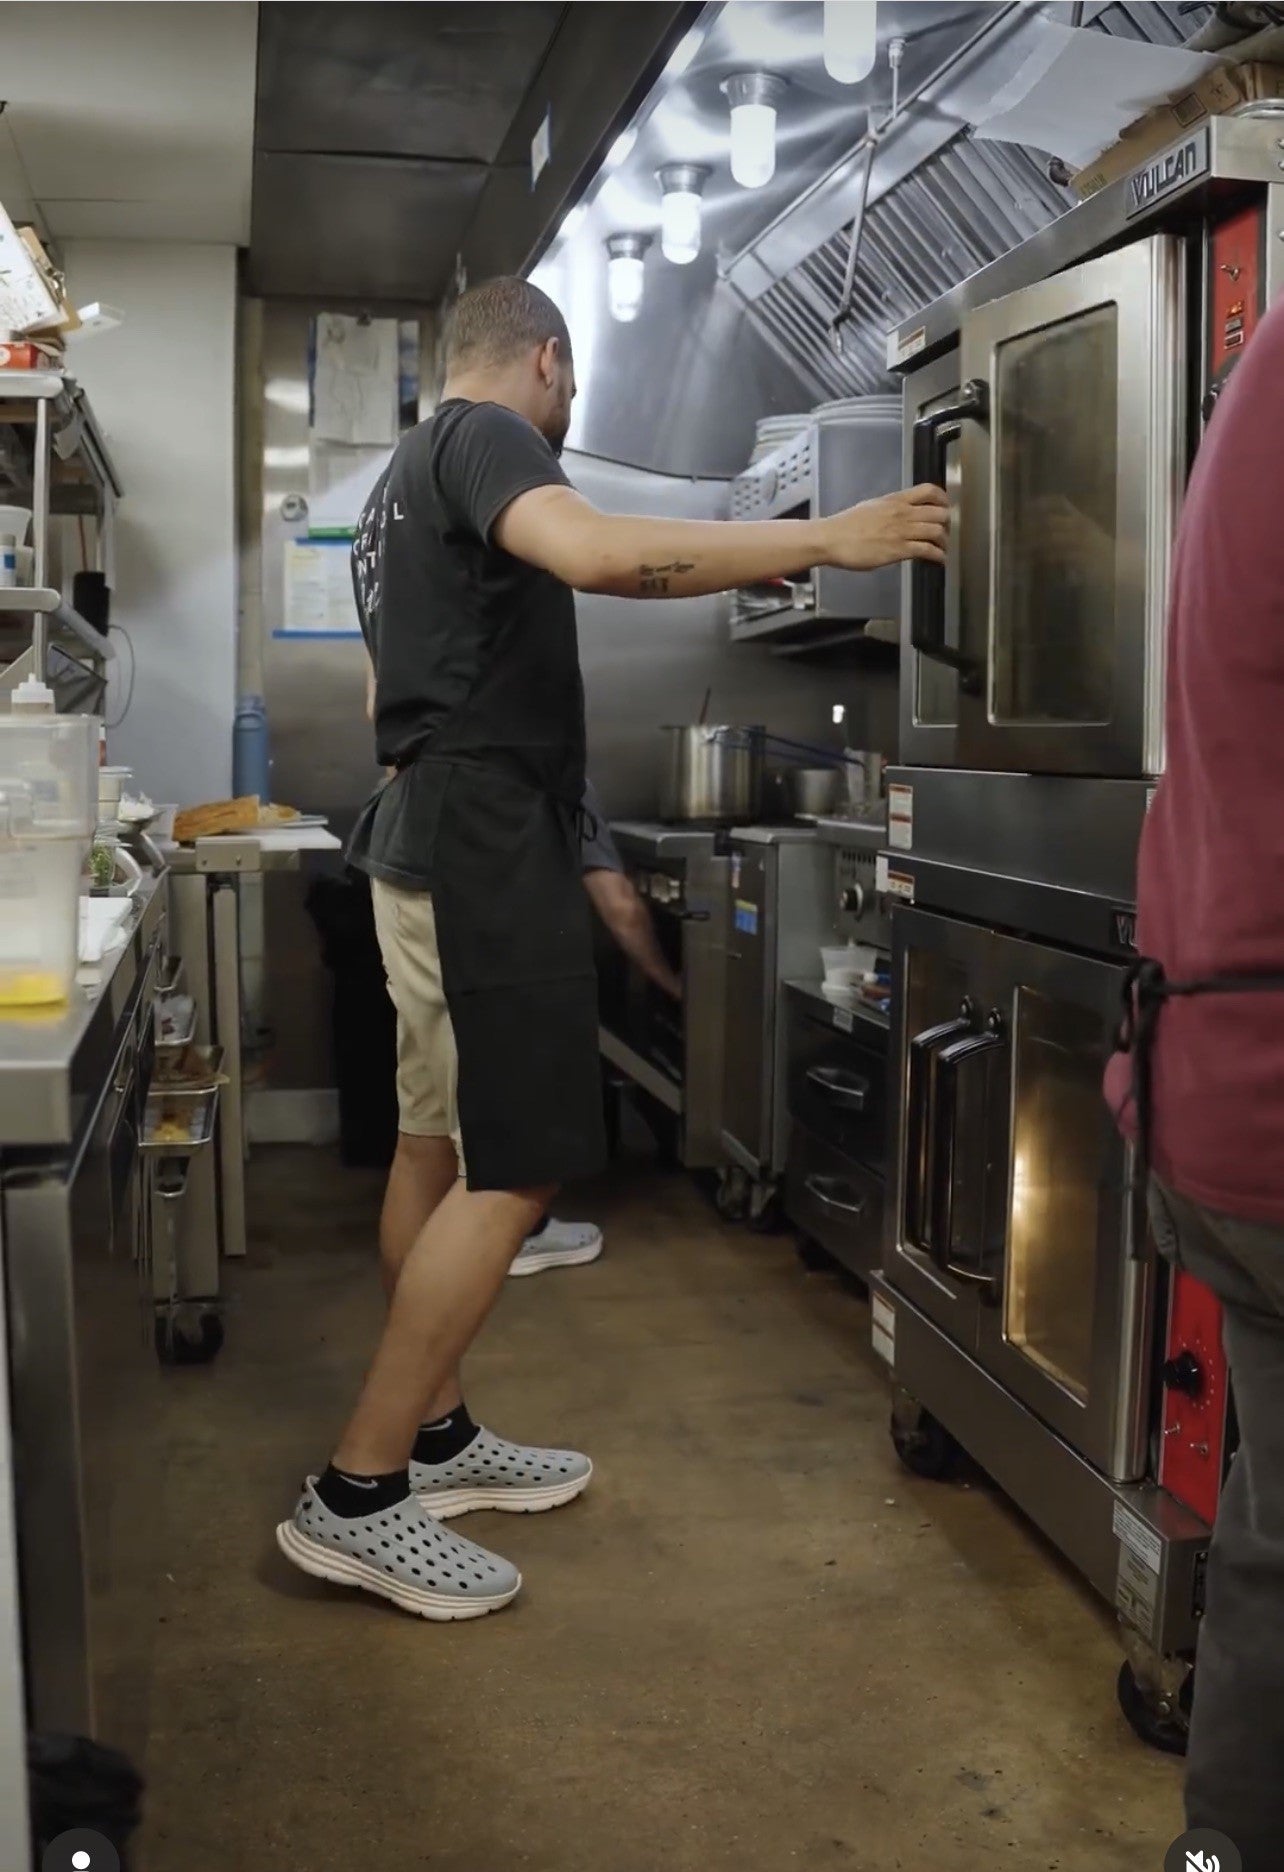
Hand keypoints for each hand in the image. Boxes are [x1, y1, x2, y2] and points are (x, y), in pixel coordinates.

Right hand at [821, 483, 949, 571]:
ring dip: (944, 541)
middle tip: (944, 531)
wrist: (832, 538)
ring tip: (942, 548)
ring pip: (937, 531)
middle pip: (939, 512)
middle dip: (946, 523)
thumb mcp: (871, 507)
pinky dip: (938, 556)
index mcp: (895, 500)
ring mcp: (902, 532)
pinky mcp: (899, 550)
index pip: (929, 491)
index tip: (946, 507)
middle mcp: (902, 513)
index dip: (943, 499)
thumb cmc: (846, 525)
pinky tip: (939, 560)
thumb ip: (890, 508)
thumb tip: (899, 512)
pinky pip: (928, 550)